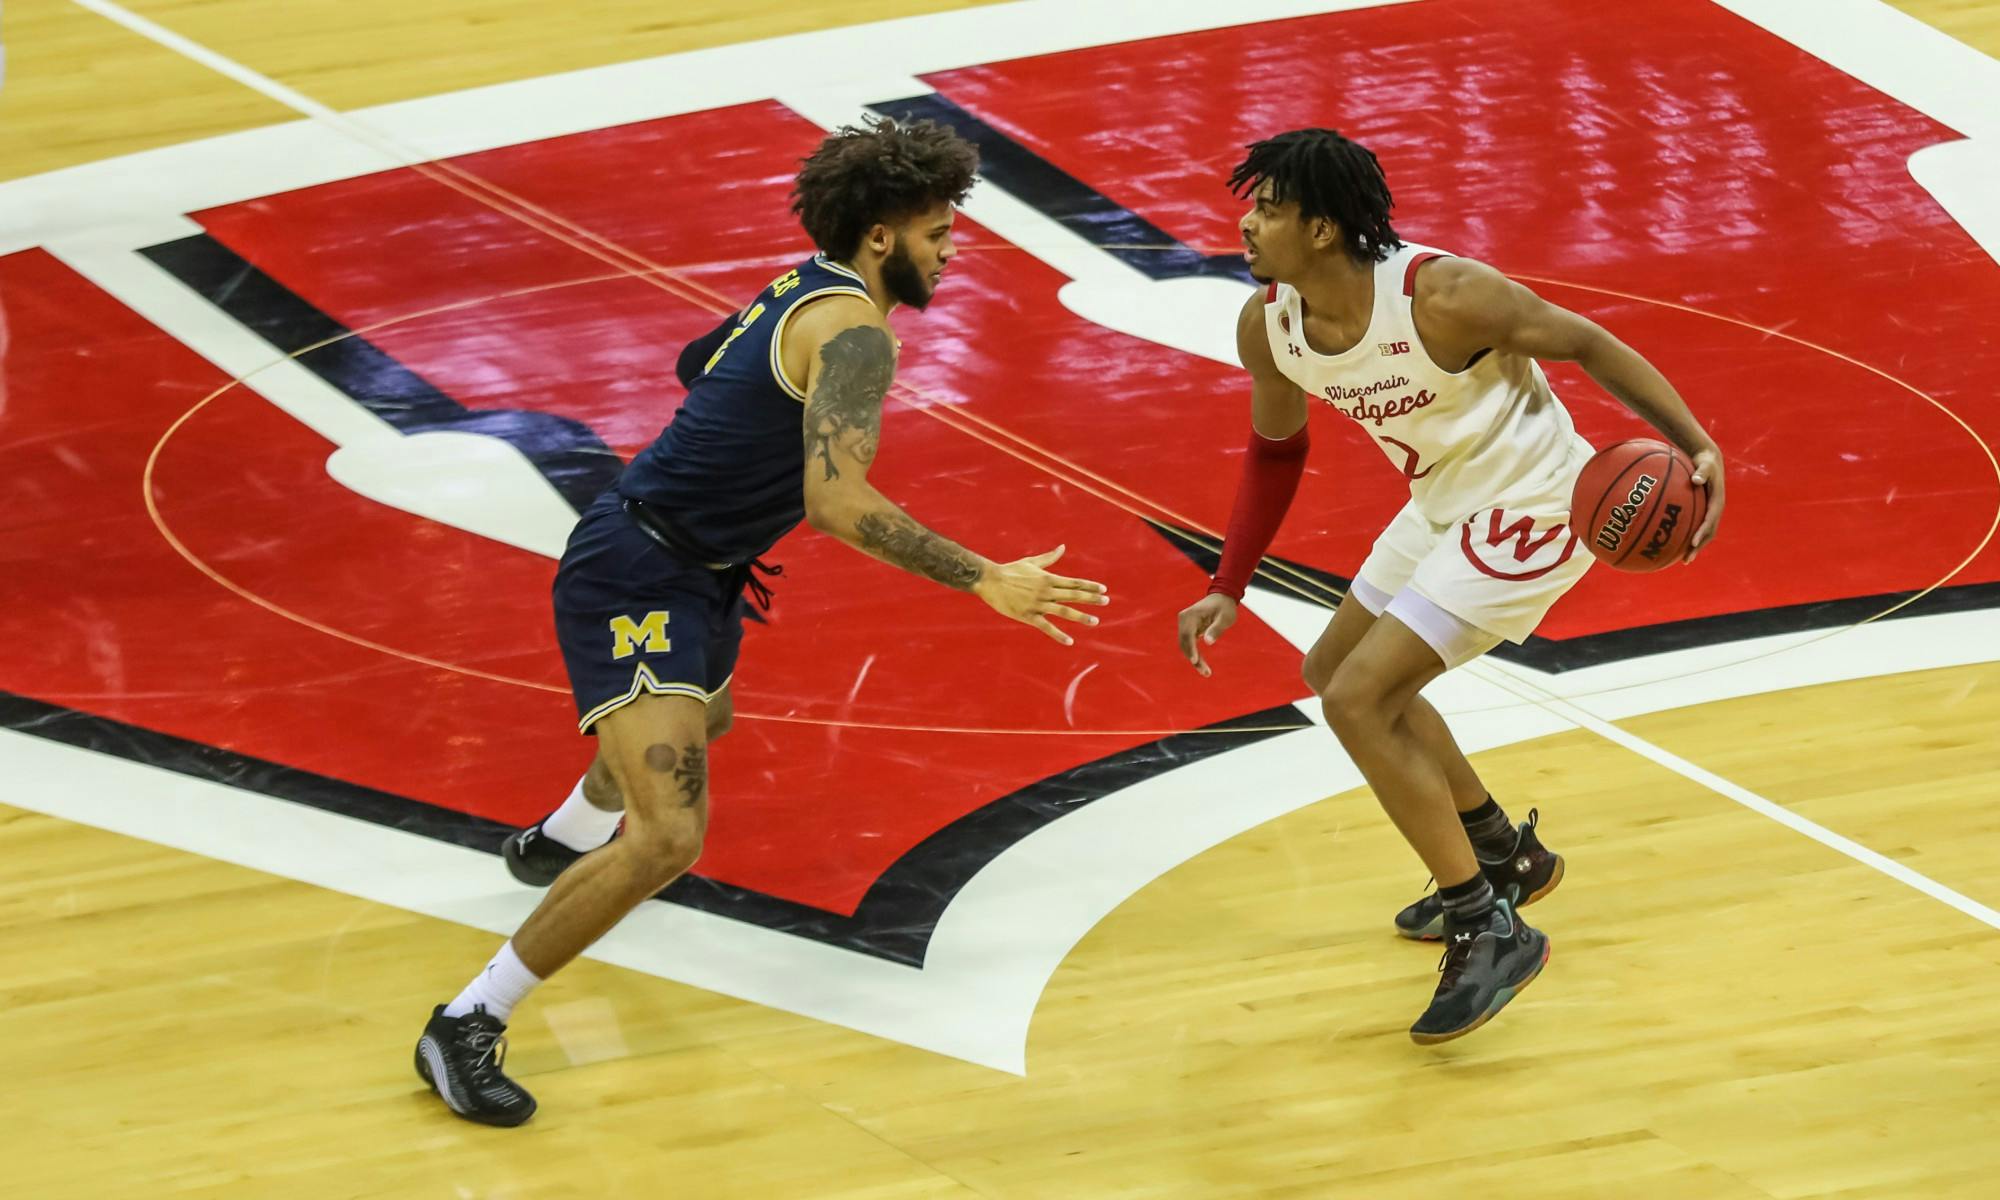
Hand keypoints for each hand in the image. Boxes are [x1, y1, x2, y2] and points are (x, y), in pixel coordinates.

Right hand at [974, 545, 1109, 644]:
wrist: (990, 580)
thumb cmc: (1010, 570)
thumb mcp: (1032, 562)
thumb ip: (1049, 558)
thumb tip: (1063, 547)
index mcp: (1048, 578)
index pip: (1074, 583)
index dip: (1089, 586)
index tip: (1103, 589)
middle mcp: (1046, 591)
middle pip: (1073, 595)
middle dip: (1091, 599)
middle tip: (1106, 602)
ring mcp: (1038, 604)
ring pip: (1064, 611)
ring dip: (1081, 616)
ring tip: (1095, 621)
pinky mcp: (1028, 616)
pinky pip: (1047, 627)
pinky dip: (1059, 635)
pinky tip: (1070, 641)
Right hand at [1175, 593, 1238, 676]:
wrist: (1222, 597)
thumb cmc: (1225, 607)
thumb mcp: (1225, 617)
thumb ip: (1216, 629)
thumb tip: (1208, 642)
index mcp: (1191, 615)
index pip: (1187, 635)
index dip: (1191, 649)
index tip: (1195, 661)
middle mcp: (1184, 619)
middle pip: (1184, 643)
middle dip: (1193, 659)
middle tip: (1206, 672)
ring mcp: (1184, 625)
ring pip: (1185, 646)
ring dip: (1193, 659)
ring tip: (1206, 672)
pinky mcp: (1188, 629)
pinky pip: (1189, 644)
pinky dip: (1194, 654)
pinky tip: (1202, 664)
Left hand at [1685, 445, 1724, 562]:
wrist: (1710, 461)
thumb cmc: (1705, 463)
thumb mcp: (1705, 465)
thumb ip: (1701, 473)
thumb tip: (1695, 479)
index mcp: (1717, 502)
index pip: (1710, 521)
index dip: (1702, 532)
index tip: (1693, 543)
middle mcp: (1714, 511)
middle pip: (1708, 533)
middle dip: (1698, 547)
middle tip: (1687, 559)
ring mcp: (1709, 513)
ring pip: (1703, 534)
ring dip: (1694, 547)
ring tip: (1683, 560)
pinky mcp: (1703, 512)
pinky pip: (1696, 527)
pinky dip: (1688, 537)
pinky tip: (1674, 545)